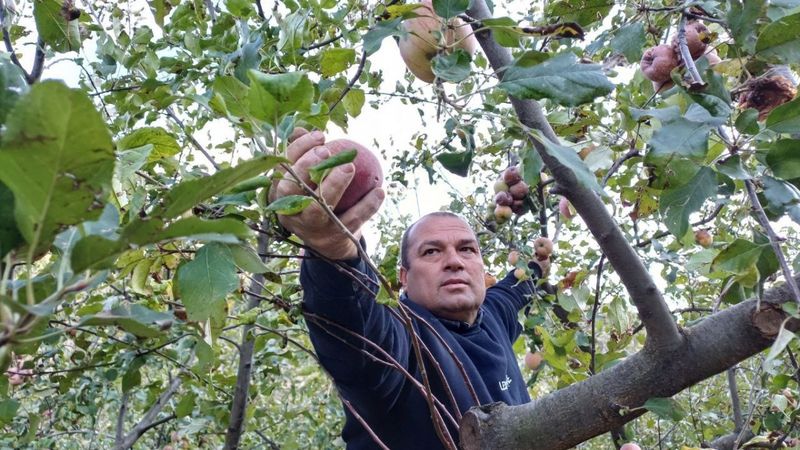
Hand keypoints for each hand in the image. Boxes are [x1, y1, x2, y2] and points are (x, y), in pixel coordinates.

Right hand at [269, 128, 384, 259]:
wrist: (330, 242)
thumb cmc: (315, 199)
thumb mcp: (306, 180)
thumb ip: (303, 156)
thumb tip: (299, 129)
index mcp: (280, 194)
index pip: (283, 168)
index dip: (299, 150)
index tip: (320, 136)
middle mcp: (292, 213)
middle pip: (292, 191)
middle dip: (307, 168)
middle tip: (328, 152)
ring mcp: (313, 228)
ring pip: (319, 209)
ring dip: (334, 186)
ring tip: (350, 167)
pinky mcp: (334, 237)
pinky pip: (351, 220)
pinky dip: (367, 206)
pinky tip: (379, 190)